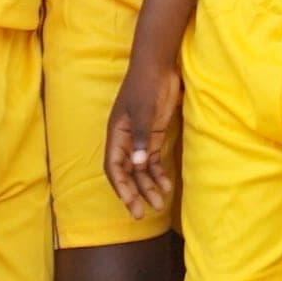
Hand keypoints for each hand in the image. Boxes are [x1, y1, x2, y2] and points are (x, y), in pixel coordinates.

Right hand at [106, 63, 186, 217]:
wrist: (159, 66)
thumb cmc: (146, 86)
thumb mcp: (144, 111)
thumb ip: (142, 138)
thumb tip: (138, 165)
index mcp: (116, 135)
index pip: (114, 167)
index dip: (121, 187)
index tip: (130, 203)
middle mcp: (126, 140)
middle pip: (127, 173)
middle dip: (134, 193)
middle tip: (143, 214)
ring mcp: (141, 139)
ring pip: (141, 169)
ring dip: (148, 186)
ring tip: (160, 204)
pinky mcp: (155, 135)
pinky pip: (154, 160)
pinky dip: (159, 173)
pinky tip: (167, 186)